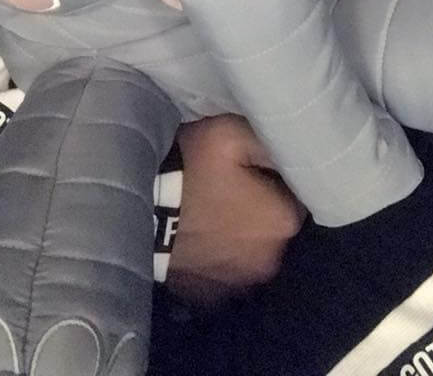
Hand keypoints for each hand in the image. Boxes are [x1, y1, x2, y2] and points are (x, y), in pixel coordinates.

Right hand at [166, 115, 305, 305]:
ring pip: (251, 252)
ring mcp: (239, 285)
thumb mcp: (233, 134)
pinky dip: (219, 258)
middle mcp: (271, 261)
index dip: (276, 180)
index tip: (254, 169)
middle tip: (232, 189)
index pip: (297, 197)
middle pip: (275, 228)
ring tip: (213, 214)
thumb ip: (271, 143)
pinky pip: (225, 273)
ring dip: (241, 237)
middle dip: (261, 210)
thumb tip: (292, 154)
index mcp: (284, 222)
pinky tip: (201, 238)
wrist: (135, 208)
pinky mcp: (210, 298)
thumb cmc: (191, 168)